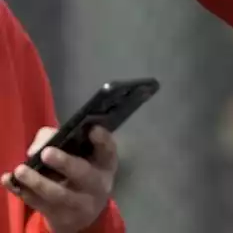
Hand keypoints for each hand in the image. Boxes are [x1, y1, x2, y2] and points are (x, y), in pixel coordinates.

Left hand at [2, 126, 117, 232]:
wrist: (82, 213)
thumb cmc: (80, 174)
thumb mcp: (81, 156)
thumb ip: (59, 140)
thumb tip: (36, 148)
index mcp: (104, 164)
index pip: (108, 150)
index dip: (102, 140)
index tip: (92, 130)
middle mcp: (97, 183)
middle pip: (83, 174)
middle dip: (65, 163)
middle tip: (46, 153)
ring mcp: (79, 203)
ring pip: (58, 193)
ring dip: (38, 182)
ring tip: (20, 170)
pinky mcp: (60, 216)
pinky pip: (39, 204)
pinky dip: (22, 192)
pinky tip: (9, 181)